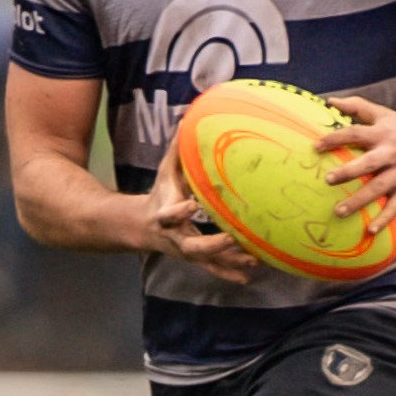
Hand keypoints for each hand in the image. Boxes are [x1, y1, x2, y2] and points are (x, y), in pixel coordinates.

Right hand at [137, 137, 256, 284]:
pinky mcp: (195, 259)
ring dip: (229, 262)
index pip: (169, 215)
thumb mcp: (165, 173)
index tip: (191, 206)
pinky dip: (229, 272)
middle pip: (192, 247)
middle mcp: (175, 237)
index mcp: (165, 215)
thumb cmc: (160, 194)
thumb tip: (187, 119)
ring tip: (252, 261)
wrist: (143, 227)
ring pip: (207, 261)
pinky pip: (213, 268)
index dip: (179, 212)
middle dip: (212, 245)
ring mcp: (186, 251)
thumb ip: (176, 151)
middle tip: (231, 238)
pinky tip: (248, 275)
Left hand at [316, 96, 395, 233]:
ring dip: (360, 200)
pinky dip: (385, 218)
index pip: (356, 134)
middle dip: (348, 172)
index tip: (316, 146)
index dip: (336, 138)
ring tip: (339, 212)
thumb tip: (329, 100)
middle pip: (367, 162)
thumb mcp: (384, 114)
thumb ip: (357, 107)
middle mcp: (392, 152)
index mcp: (382, 134)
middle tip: (328, 180)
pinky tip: (370, 230)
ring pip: (379, 187)